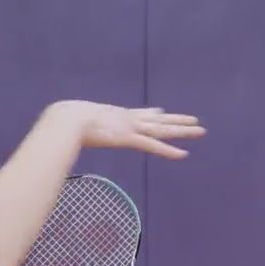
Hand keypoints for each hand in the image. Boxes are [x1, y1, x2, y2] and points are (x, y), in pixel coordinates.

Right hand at [54, 101, 205, 159]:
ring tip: (201, 131)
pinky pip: (153, 146)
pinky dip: (168, 151)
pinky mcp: (128, 138)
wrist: (66, 119)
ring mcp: (130, 128)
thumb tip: (63, 127)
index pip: (139, 114)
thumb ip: (77, 126)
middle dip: (178, 121)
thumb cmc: (64, 122)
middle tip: (195, 121)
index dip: (153, 113)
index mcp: (116, 114)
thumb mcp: (75, 122)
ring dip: (183, 132)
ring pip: (162, 130)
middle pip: (159, 120)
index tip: (162, 111)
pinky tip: (183, 154)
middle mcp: (128, 119)